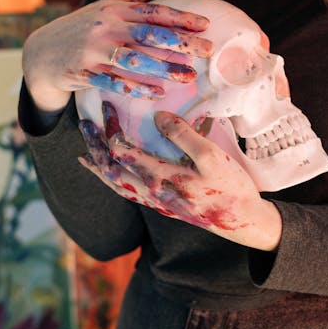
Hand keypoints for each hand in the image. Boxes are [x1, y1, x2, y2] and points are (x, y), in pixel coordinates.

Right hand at [22, 0, 213, 112]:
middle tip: (209, 51)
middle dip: (181, 43)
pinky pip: (114, 81)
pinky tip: (157, 93)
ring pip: (135, 59)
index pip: (154, 12)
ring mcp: (94, 50)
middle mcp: (106, 27)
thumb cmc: (81, 27)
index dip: (181, 18)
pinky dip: (136, 87)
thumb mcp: (106, 7)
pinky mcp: (84, 72)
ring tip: (188, 76)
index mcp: (115, 10)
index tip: (205, 25)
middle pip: (150, 35)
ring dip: (164, 68)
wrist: (42, 52)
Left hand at [78, 102, 281, 251]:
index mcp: (161, 179)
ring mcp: (155, 202)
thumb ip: (183, 135)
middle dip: (94, 147)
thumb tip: (158, 116)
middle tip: (85, 126)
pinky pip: (128, 193)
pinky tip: (113, 175)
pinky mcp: (162, 206)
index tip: (108, 107)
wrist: (243, 221)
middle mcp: (151, 193)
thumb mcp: (211, 156)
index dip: (110, 128)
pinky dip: (113, 181)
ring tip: (85, 154)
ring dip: (99, 167)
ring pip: (116, 186)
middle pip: (110, 171)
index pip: (122, 152)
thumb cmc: (230, 187)